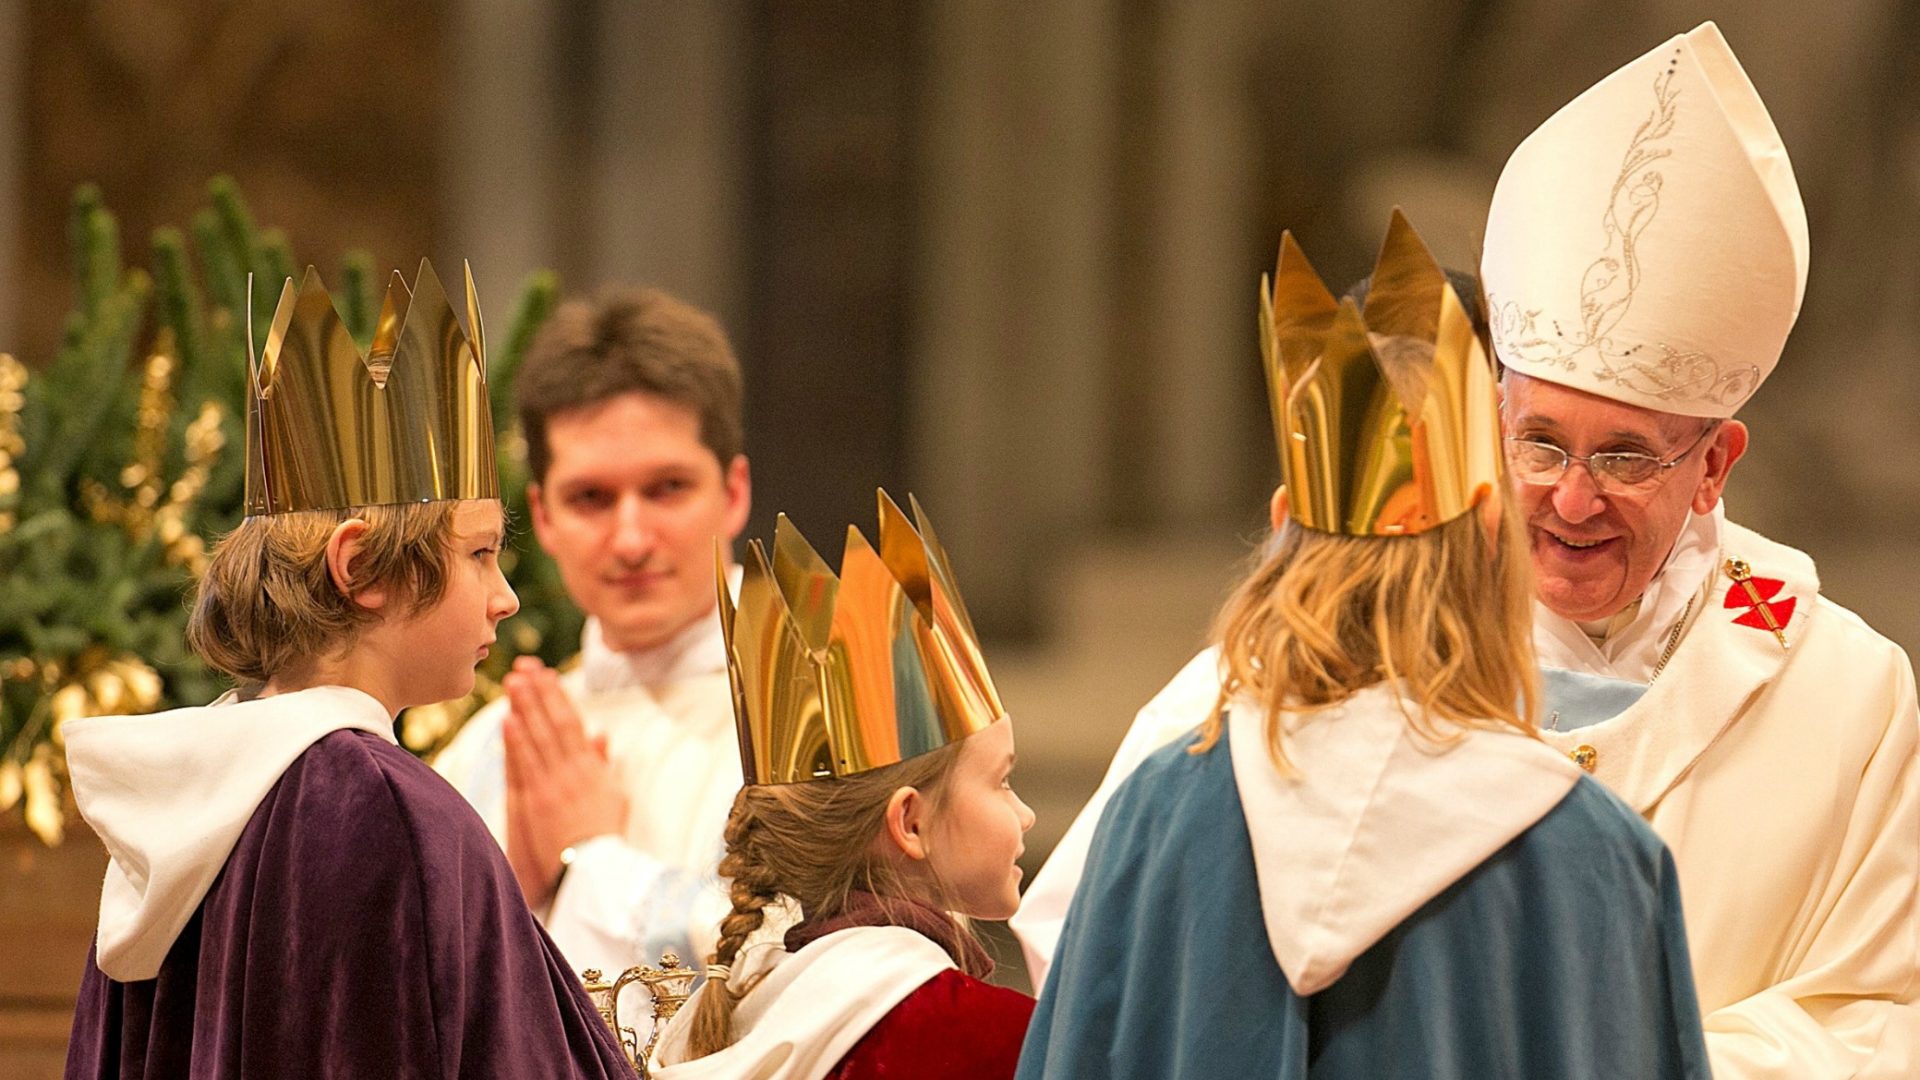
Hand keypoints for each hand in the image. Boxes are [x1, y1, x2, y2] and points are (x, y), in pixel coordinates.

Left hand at [502, 657, 629, 908]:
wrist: (593, 871)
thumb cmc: (604, 837)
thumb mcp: (613, 796)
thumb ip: (602, 764)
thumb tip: (600, 735)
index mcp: (590, 768)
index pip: (571, 722)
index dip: (557, 696)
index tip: (546, 673)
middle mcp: (570, 772)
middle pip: (551, 724)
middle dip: (536, 693)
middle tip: (523, 665)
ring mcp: (551, 787)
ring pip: (536, 740)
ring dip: (524, 709)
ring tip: (512, 682)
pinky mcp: (536, 804)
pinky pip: (524, 767)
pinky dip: (516, 743)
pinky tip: (508, 722)